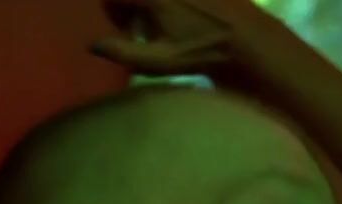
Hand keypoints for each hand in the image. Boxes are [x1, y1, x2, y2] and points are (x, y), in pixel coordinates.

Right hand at [91, 0, 271, 74]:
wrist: (248, 38)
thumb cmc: (203, 52)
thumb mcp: (161, 60)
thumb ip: (124, 53)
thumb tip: (93, 44)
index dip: (114, 12)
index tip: (127, 30)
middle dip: (133, 6)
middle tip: (144, 26)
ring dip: (153, 6)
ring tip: (165, 21)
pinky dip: (176, 5)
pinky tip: (186, 15)